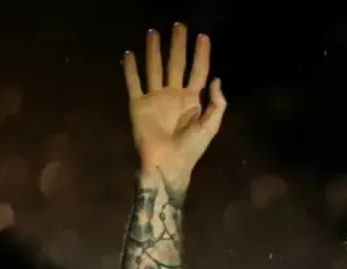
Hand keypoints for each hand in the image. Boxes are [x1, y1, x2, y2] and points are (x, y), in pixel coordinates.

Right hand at [123, 23, 227, 188]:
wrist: (168, 164)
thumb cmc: (191, 149)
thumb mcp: (211, 126)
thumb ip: (217, 103)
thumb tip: (217, 79)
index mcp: (192, 100)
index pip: (198, 71)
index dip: (201, 54)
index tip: (203, 36)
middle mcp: (173, 95)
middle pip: (176, 64)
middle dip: (178, 45)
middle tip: (179, 25)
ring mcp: (155, 98)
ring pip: (154, 68)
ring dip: (154, 51)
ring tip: (153, 32)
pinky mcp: (138, 105)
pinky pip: (134, 83)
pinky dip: (130, 69)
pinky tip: (129, 54)